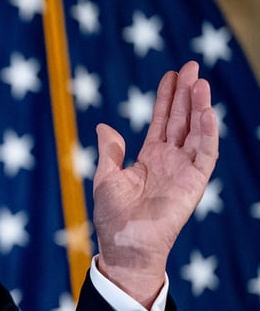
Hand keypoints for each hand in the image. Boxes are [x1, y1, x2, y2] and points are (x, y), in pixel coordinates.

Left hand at [92, 61, 218, 307]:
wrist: (125, 245)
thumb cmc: (114, 217)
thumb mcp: (107, 177)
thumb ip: (110, 151)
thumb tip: (104, 126)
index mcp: (150, 157)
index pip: (162, 121)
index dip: (166, 98)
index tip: (170, 75)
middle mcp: (170, 160)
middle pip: (182, 120)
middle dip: (186, 93)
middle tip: (191, 65)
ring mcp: (184, 170)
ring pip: (196, 131)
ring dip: (199, 107)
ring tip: (199, 82)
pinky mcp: (194, 183)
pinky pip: (205, 153)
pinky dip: (207, 133)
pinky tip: (206, 112)